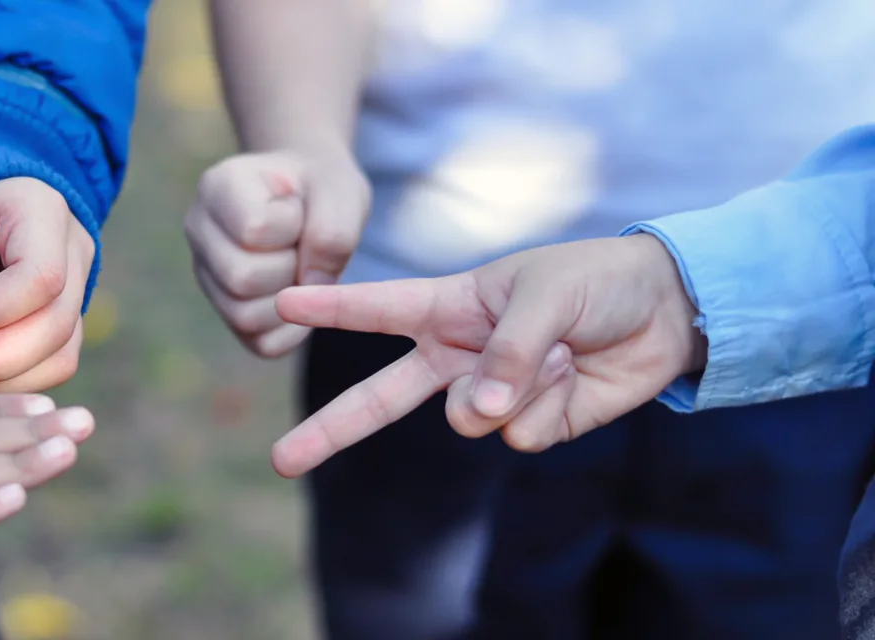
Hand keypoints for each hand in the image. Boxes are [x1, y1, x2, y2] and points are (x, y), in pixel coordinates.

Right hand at [185, 146, 369, 356]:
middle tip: (302, 244)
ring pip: (244, 317)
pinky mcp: (227, 313)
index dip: (292, 227)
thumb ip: (332, 231)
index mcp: (218, 188)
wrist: (313, 195)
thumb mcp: (340, 192)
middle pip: (241, 279)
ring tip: (299, 265)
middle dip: (290, 267)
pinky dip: (294, 327)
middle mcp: (199, 232)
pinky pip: (261, 342)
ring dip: (292, 299)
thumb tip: (310, 284)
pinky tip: (301, 293)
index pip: (253, 229)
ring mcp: (207, 276)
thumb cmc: (321, 188)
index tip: (299, 209)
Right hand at [270, 234, 704, 476]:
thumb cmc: (596, 281)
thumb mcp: (546, 294)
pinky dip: (549, 406)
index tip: (281, 302)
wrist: (665, 313)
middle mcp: (459, 355)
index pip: (377, 309)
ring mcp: (493, 394)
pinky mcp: (531, 423)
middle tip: (282, 461)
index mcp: (450, 307)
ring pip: (468, 418)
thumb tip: (479, 412)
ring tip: (555, 352)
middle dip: (332, 430)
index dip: (329, 308)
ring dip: (515, 387)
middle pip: (381, 399)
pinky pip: (520, 433)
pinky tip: (571, 377)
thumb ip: (506, 350)